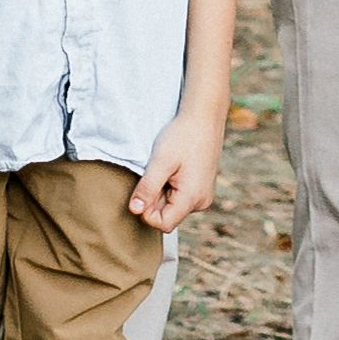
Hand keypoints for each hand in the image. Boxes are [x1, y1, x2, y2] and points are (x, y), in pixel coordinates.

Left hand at [133, 104, 222, 228]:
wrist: (204, 116)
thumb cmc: (183, 135)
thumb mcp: (161, 161)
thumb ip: (147, 188)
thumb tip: (134, 211)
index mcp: (193, 198)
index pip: (163, 224)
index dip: (147, 210)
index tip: (145, 186)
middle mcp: (202, 202)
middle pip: (168, 216)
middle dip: (155, 199)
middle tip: (156, 172)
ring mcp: (203, 195)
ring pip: (173, 206)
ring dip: (162, 192)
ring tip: (167, 168)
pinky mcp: (202, 188)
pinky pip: (180, 197)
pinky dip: (171, 187)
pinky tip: (174, 168)